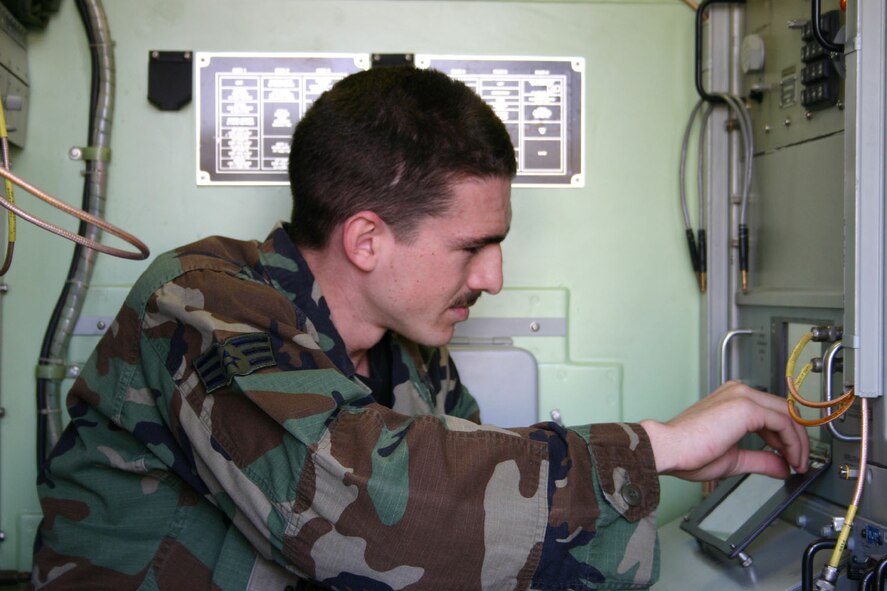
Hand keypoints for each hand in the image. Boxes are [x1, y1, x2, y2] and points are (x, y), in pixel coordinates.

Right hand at [639, 381, 809, 480]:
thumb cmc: (689, 452)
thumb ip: (761, 459)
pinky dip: (793, 442)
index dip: (787, 437)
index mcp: (732, 400)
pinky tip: (791, 458)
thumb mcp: (734, 458)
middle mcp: (739, 392)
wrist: (670, 449)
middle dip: (797, 439)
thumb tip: (782, 467)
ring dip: (798, 441)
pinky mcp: (746, 407)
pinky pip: (783, 422)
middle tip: (799, 462)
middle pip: (784, 411)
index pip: (772, 413)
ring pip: (787, 415)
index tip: (790, 458)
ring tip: (797, 463)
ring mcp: (743, 396)